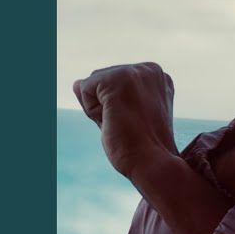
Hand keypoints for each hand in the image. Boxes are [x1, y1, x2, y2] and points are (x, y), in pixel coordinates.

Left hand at [72, 62, 177, 176]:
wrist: (153, 163)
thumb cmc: (142, 148)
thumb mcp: (125, 116)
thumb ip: (104, 97)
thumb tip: (76, 83)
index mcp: (158, 79)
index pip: (117, 84)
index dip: (119, 108)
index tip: (139, 124)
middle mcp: (150, 70)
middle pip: (103, 81)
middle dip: (107, 106)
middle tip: (130, 126)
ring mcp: (135, 72)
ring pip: (92, 84)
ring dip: (100, 109)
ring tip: (123, 123)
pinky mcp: (117, 78)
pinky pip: (84, 88)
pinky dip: (91, 110)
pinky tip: (114, 120)